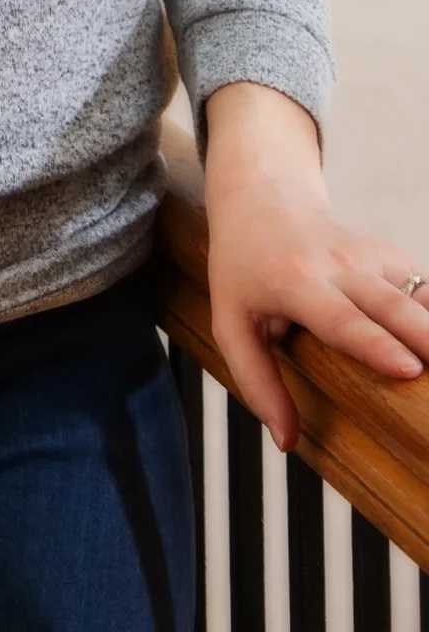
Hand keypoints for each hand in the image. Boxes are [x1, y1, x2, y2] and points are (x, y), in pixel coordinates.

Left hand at [204, 81, 428, 447]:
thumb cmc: (243, 266)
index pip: (343, 318)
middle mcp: (338, 264)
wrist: (261, 198)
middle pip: (393, 305)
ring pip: (418, 291)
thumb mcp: (231, 321)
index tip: (409, 369)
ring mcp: (368, 253)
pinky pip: (424, 283)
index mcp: (296, 282)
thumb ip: (256, 382)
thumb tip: (286, 442)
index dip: (377, 345)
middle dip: (426, 340)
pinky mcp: (388, 252)